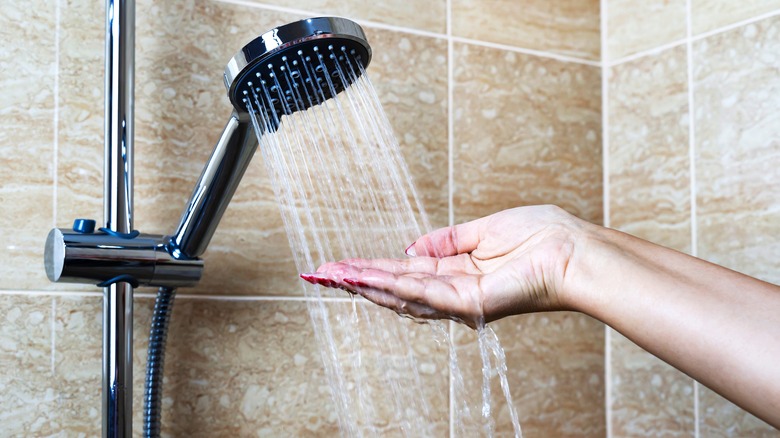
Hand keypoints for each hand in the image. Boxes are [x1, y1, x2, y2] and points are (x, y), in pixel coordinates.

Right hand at [301, 205, 585, 327]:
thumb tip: (410, 248)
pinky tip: (364, 278)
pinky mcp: (470, 303)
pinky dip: (391, 286)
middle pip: (394, 287)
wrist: (573, 249)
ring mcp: (460, 300)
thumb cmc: (541, 236)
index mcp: (457, 270)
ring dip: (363, 285)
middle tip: (318, 273)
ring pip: (401, 294)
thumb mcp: (483, 230)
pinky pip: (423, 293)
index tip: (339, 264)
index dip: (370, 267)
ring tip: (330, 276)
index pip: (403, 271)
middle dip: (355, 280)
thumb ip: (446, 240)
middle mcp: (453, 290)